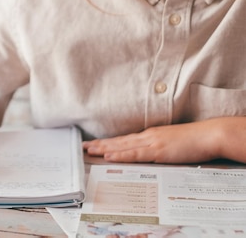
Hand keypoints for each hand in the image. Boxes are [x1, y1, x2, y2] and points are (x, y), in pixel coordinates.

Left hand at [83, 120, 223, 163]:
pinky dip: (120, 155)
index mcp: (150, 135)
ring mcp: (151, 142)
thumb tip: (150, 153)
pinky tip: (108, 156)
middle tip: (83, 146)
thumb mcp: (171, 142)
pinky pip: (135, 154)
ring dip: (104, 149)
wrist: (209, 135)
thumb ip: (159, 147)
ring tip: (89, 150)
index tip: (94, 144)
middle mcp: (147, 136)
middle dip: (100, 144)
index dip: (108, 142)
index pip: (124, 140)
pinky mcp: (158, 150)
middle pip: (119, 141)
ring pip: (122, 146)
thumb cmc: (194, 140)